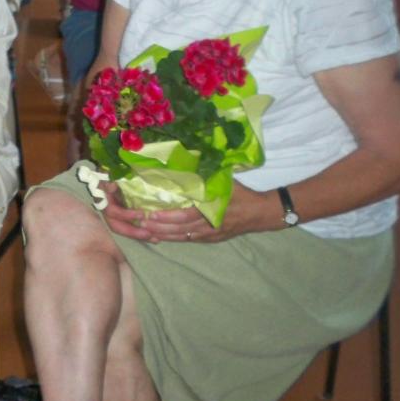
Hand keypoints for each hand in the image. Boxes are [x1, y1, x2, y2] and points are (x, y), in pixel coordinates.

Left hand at [99, 180, 273, 243]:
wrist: (261, 213)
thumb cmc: (241, 193)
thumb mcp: (224, 181)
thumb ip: (204, 176)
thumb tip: (183, 161)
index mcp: (212, 209)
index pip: (185, 215)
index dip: (166, 216)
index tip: (150, 213)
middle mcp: (209, 225)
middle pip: (179, 229)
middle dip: (157, 226)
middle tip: (138, 222)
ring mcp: (210, 234)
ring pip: (182, 237)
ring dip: (162, 234)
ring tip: (144, 229)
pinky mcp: (211, 239)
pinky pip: (189, 240)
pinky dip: (173, 238)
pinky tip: (160, 236)